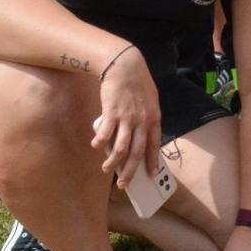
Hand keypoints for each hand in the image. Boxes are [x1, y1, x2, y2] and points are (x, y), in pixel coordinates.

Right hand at [92, 47, 160, 186]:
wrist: (125, 66)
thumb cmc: (137, 83)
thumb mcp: (150, 100)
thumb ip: (147, 117)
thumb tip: (140, 135)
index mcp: (154, 118)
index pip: (154, 145)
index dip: (152, 161)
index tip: (151, 175)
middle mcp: (142, 121)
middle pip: (136, 152)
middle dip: (131, 171)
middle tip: (124, 184)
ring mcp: (127, 118)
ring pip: (121, 148)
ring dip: (113, 162)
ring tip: (107, 170)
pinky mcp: (112, 112)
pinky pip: (105, 133)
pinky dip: (100, 142)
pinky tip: (96, 146)